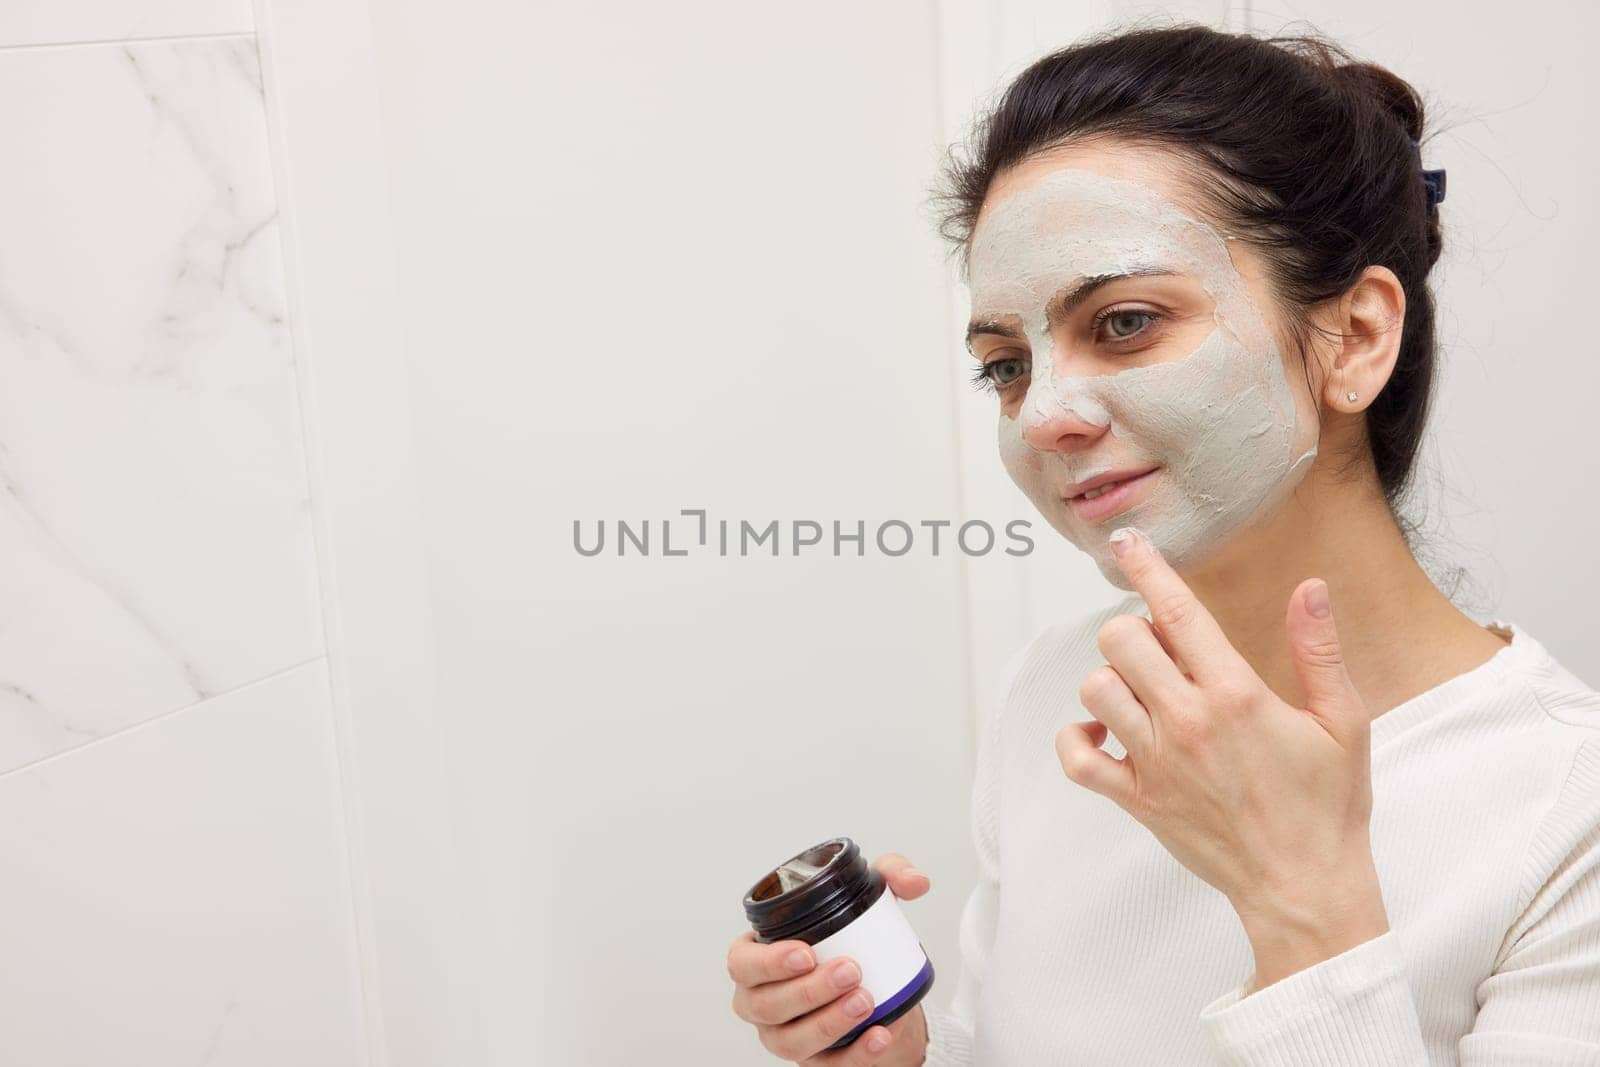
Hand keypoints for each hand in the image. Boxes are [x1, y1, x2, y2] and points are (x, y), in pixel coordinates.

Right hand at [727, 853, 931, 1063]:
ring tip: (865, 1001)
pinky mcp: (815, 1062)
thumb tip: (914, 881)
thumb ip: (890, 874)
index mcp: (758, 957)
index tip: (807, 952)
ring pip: (789, 1040)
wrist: (886, 991)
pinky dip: (855, 1054)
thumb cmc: (857, 941)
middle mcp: (761, 1000)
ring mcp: (784, 1035)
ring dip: (826, 1022)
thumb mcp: (870, 901)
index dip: (768, 962)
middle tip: (850, 970)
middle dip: (807, 990)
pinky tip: (878, 1034)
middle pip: (766, 1005)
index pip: (742, 963)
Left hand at [1055, 525, 1389, 989]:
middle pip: (1120, 641)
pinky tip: (1105, 733)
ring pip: (1096, 690)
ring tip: (1144, 693)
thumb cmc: (1329, 806)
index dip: (1148, 568)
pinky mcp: (1137, 800)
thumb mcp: (1344, 722)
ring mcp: (1156, 763)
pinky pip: (1076, 758)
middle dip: (1135, 631)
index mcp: (1236, 695)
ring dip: (1113, 681)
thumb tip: (1309, 587)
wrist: (1305, 887)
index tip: (1128, 543)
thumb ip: (1319, 650)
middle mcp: (1187, 722)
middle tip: (1163, 650)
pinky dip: (1078, 739)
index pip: (1178, 612)